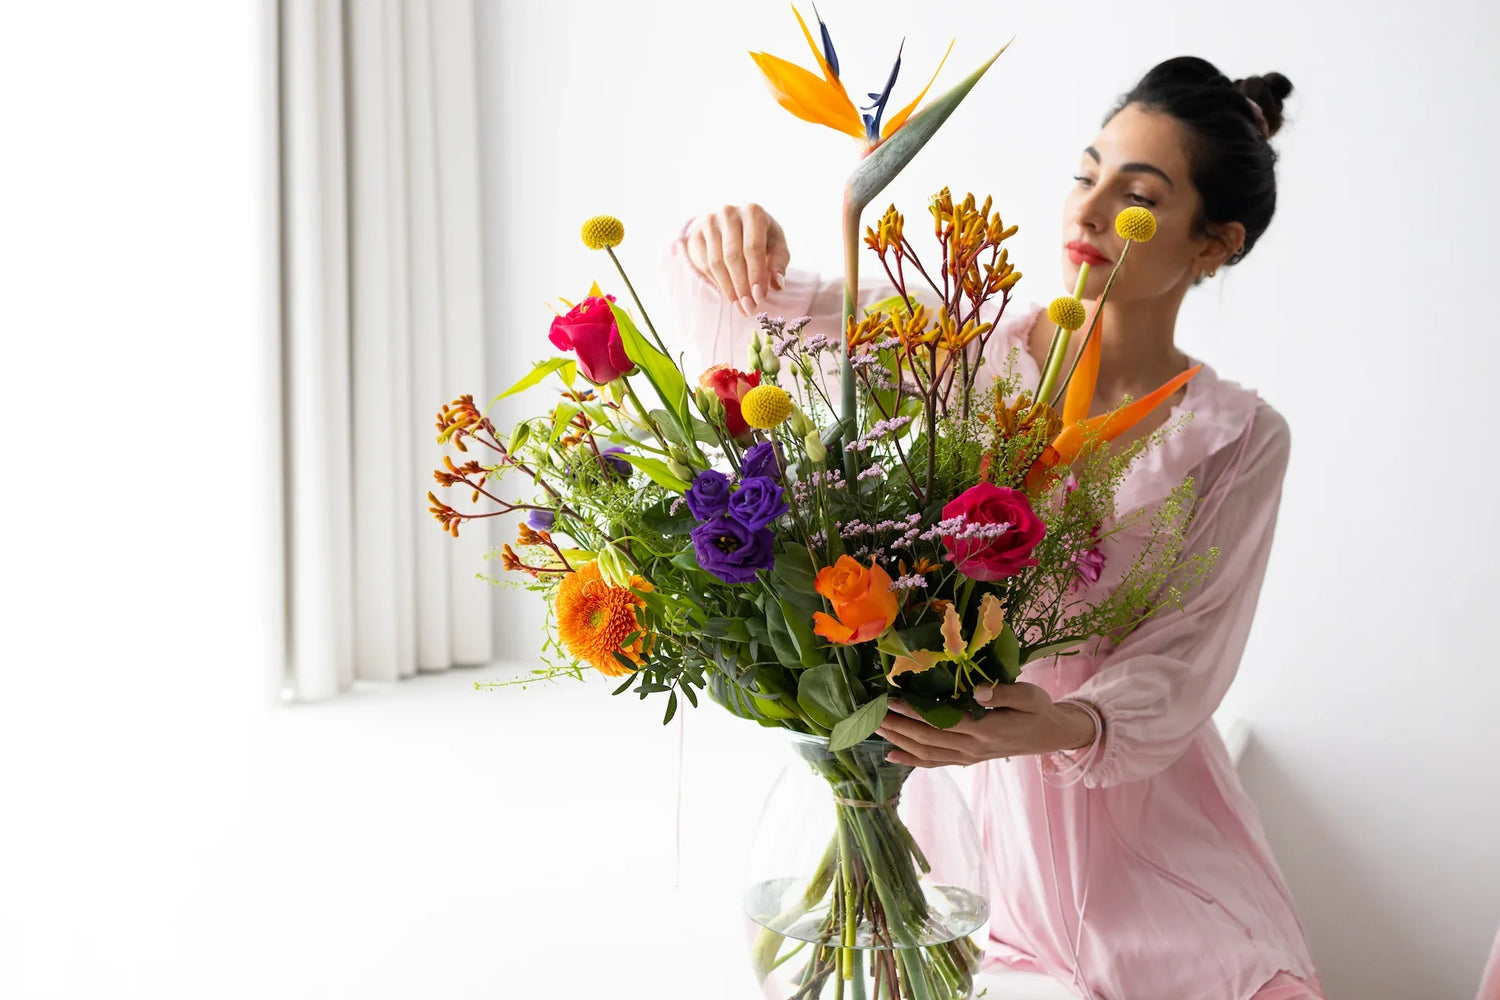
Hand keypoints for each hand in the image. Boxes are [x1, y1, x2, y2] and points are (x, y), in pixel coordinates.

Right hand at [684, 204, 790, 316]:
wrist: (737, 225)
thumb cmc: (763, 238)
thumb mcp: (777, 247)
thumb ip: (779, 264)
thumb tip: (777, 284)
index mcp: (753, 212)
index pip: (753, 248)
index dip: (756, 275)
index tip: (759, 299)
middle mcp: (729, 213)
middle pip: (732, 256)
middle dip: (741, 286)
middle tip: (749, 308)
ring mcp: (709, 223)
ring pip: (716, 262)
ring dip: (728, 288)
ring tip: (740, 306)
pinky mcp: (696, 235)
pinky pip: (704, 264)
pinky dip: (717, 283)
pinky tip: (729, 294)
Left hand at [874, 683, 1097, 767]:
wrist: (1051, 736)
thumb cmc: (1039, 710)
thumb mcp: (1029, 695)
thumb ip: (1003, 694)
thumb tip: (977, 690)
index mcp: (986, 730)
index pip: (942, 722)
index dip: (915, 713)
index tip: (892, 701)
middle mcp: (973, 747)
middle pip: (927, 739)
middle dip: (898, 726)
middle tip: (872, 714)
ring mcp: (969, 756)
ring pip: (927, 752)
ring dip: (900, 741)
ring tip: (876, 729)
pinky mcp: (968, 759)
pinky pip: (935, 762)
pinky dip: (912, 760)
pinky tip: (892, 755)